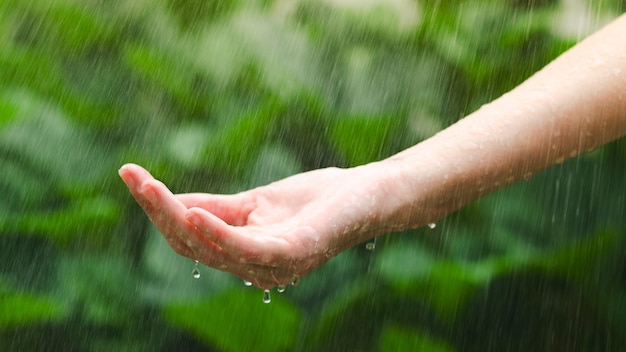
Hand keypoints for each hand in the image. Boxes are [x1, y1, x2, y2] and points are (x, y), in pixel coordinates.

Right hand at [119, 163, 386, 288]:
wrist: (367, 194)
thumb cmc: (315, 200)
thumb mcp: (254, 202)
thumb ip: (216, 207)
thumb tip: (170, 202)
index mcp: (242, 256)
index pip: (188, 238)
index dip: (158, 209)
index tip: (130, 175)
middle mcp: (253, 269)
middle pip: (192, 245)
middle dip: (159, 211)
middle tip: (132, 177)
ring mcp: (273, 266)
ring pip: (211, 247)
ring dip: (177, 217)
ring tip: (151, 188)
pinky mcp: (293, 253)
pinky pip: (247, 249)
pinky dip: (218, 234)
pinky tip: (195, 213)